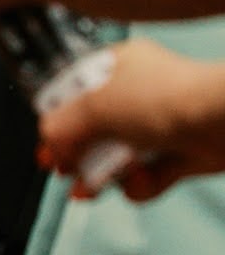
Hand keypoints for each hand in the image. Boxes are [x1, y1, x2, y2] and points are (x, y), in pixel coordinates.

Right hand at [39, 39, 224, 202]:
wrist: (223, 121)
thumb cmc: (168, 98)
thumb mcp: (98, 106)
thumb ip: (65, 125)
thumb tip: (48, 141)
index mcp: (117, 65)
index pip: (76, 93)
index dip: (58, 120)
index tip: (47, 148)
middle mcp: (138, 91)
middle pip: (97, 127)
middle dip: (80, 155)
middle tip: (66, 173)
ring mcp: (161, 123)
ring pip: (122, 154)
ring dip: (107, 174)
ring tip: (93, 190)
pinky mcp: (181, 153)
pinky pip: (150, 173)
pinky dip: (141, 184)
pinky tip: (135, 184)